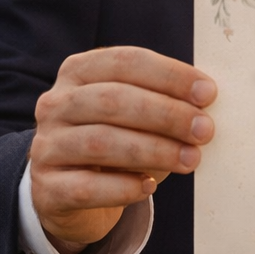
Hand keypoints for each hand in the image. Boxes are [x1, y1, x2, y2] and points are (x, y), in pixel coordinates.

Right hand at [30, 46, 215, 253]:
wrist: (72, 191)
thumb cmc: (117, 141)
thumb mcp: (137, 114)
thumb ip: (164, 102)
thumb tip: (206, 104)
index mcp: (79, 71)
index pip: (126, 62)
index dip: (170, 75)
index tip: (208, 93)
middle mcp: (56, 104)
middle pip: (113, 100)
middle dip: (166, 114)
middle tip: (205, 130)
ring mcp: (46, 146)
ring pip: (100, 142)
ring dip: (153, 150)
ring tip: (190, 159)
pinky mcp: (47, 188)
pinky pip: (86, 187)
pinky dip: (122, 188)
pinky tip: (149, 187)